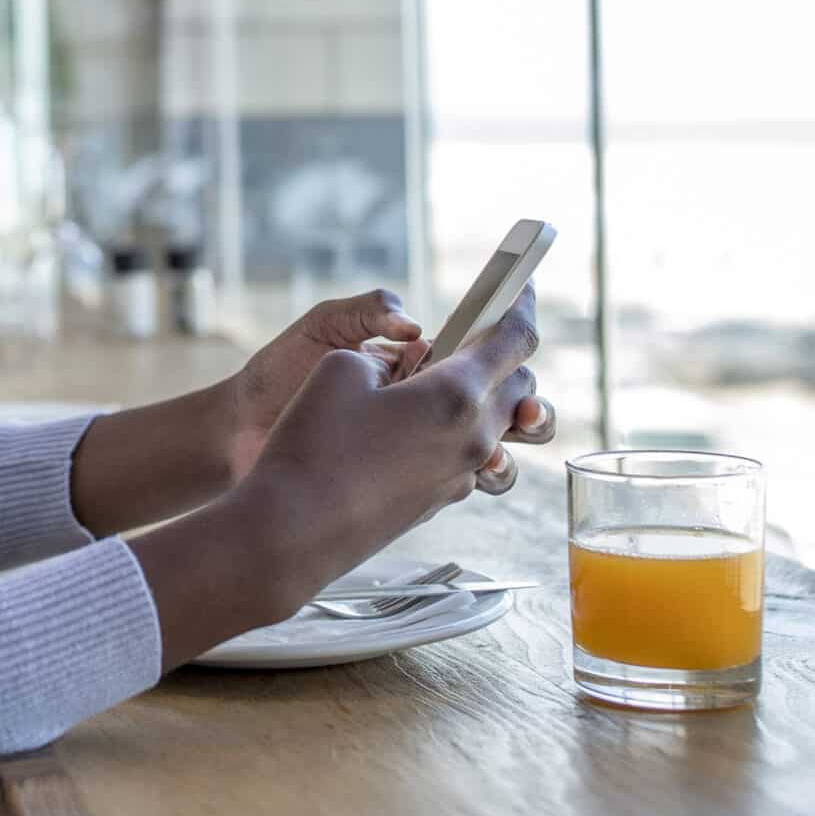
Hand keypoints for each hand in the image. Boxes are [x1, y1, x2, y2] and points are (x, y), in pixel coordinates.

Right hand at [127, 293, 546, 667]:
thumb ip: (385, 357)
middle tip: (471, 335)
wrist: (293, 531)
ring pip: (501, 426)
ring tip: (445, 387)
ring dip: (488, 399)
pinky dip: (458, 432)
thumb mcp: (339, 369)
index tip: (520, 285)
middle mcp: (473, 438)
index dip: (520, 304)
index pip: (515, 339)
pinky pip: (471, 456)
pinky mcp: (439, 501)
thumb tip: (400, 373)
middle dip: (504, 354)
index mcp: (456, 395)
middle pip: (521, 386)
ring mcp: (460, 476)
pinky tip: (411, 428)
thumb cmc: (313, 447)